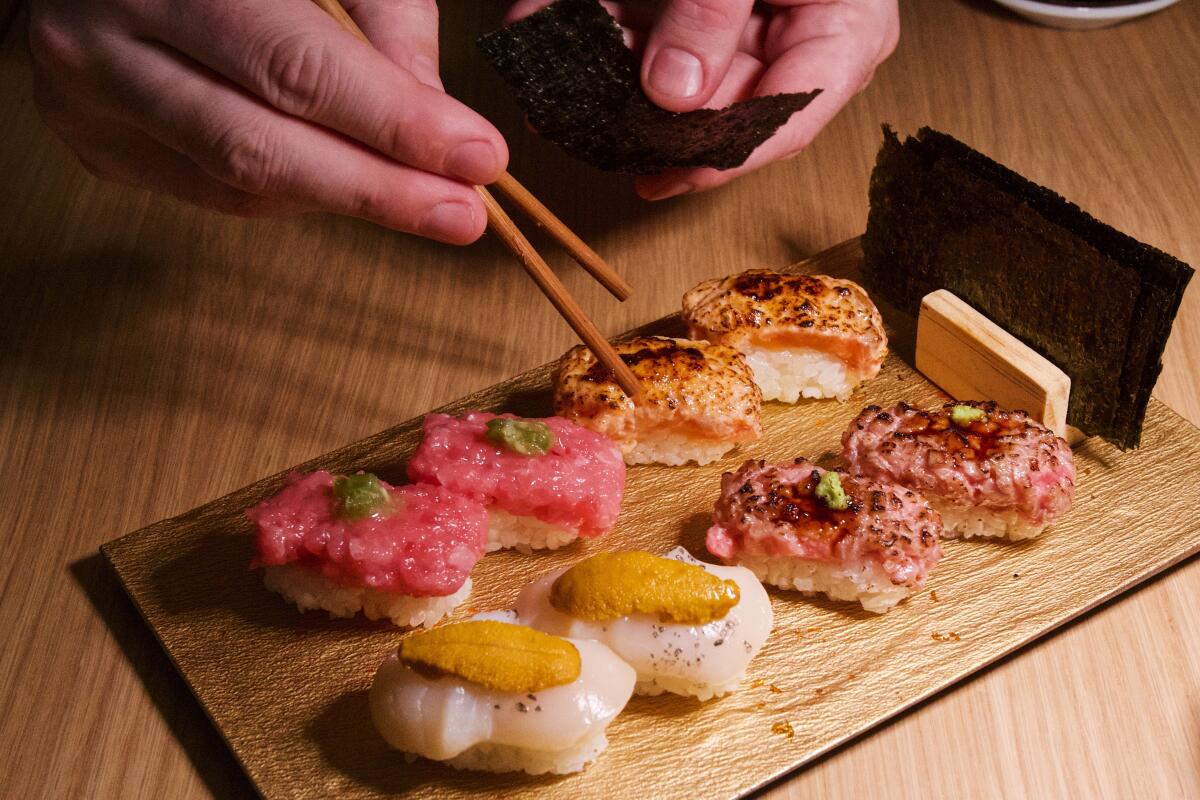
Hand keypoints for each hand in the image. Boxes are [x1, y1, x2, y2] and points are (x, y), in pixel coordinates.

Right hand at [29, 0, 507, 243]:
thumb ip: (379, 11)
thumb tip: (436, 113)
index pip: (296, 66)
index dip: (394, 122)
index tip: (478, 157)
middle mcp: (101, 40)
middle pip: (259, 144)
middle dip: (377, 189)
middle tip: (463, 214)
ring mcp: (88, 101)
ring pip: (234, 180)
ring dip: (341, 200)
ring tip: (426, 207)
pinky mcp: (96, 143)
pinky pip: (210, 190)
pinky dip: (291, 194)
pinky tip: (346, 184)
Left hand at [507, 0, 897, 198]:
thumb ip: (714, 11)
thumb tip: (674, 94)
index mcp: (840, 26)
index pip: (788, 117)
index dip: (724, 158)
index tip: (664, 175)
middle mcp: (785, 33)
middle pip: (717, 105)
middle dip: (647, 113)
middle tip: (595, 126)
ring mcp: (728, 22)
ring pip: (662, 73)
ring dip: (605, 72)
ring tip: (558, 83)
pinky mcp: (677, 5)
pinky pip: (631, 25)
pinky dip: (584, 24)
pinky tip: (539, 30)